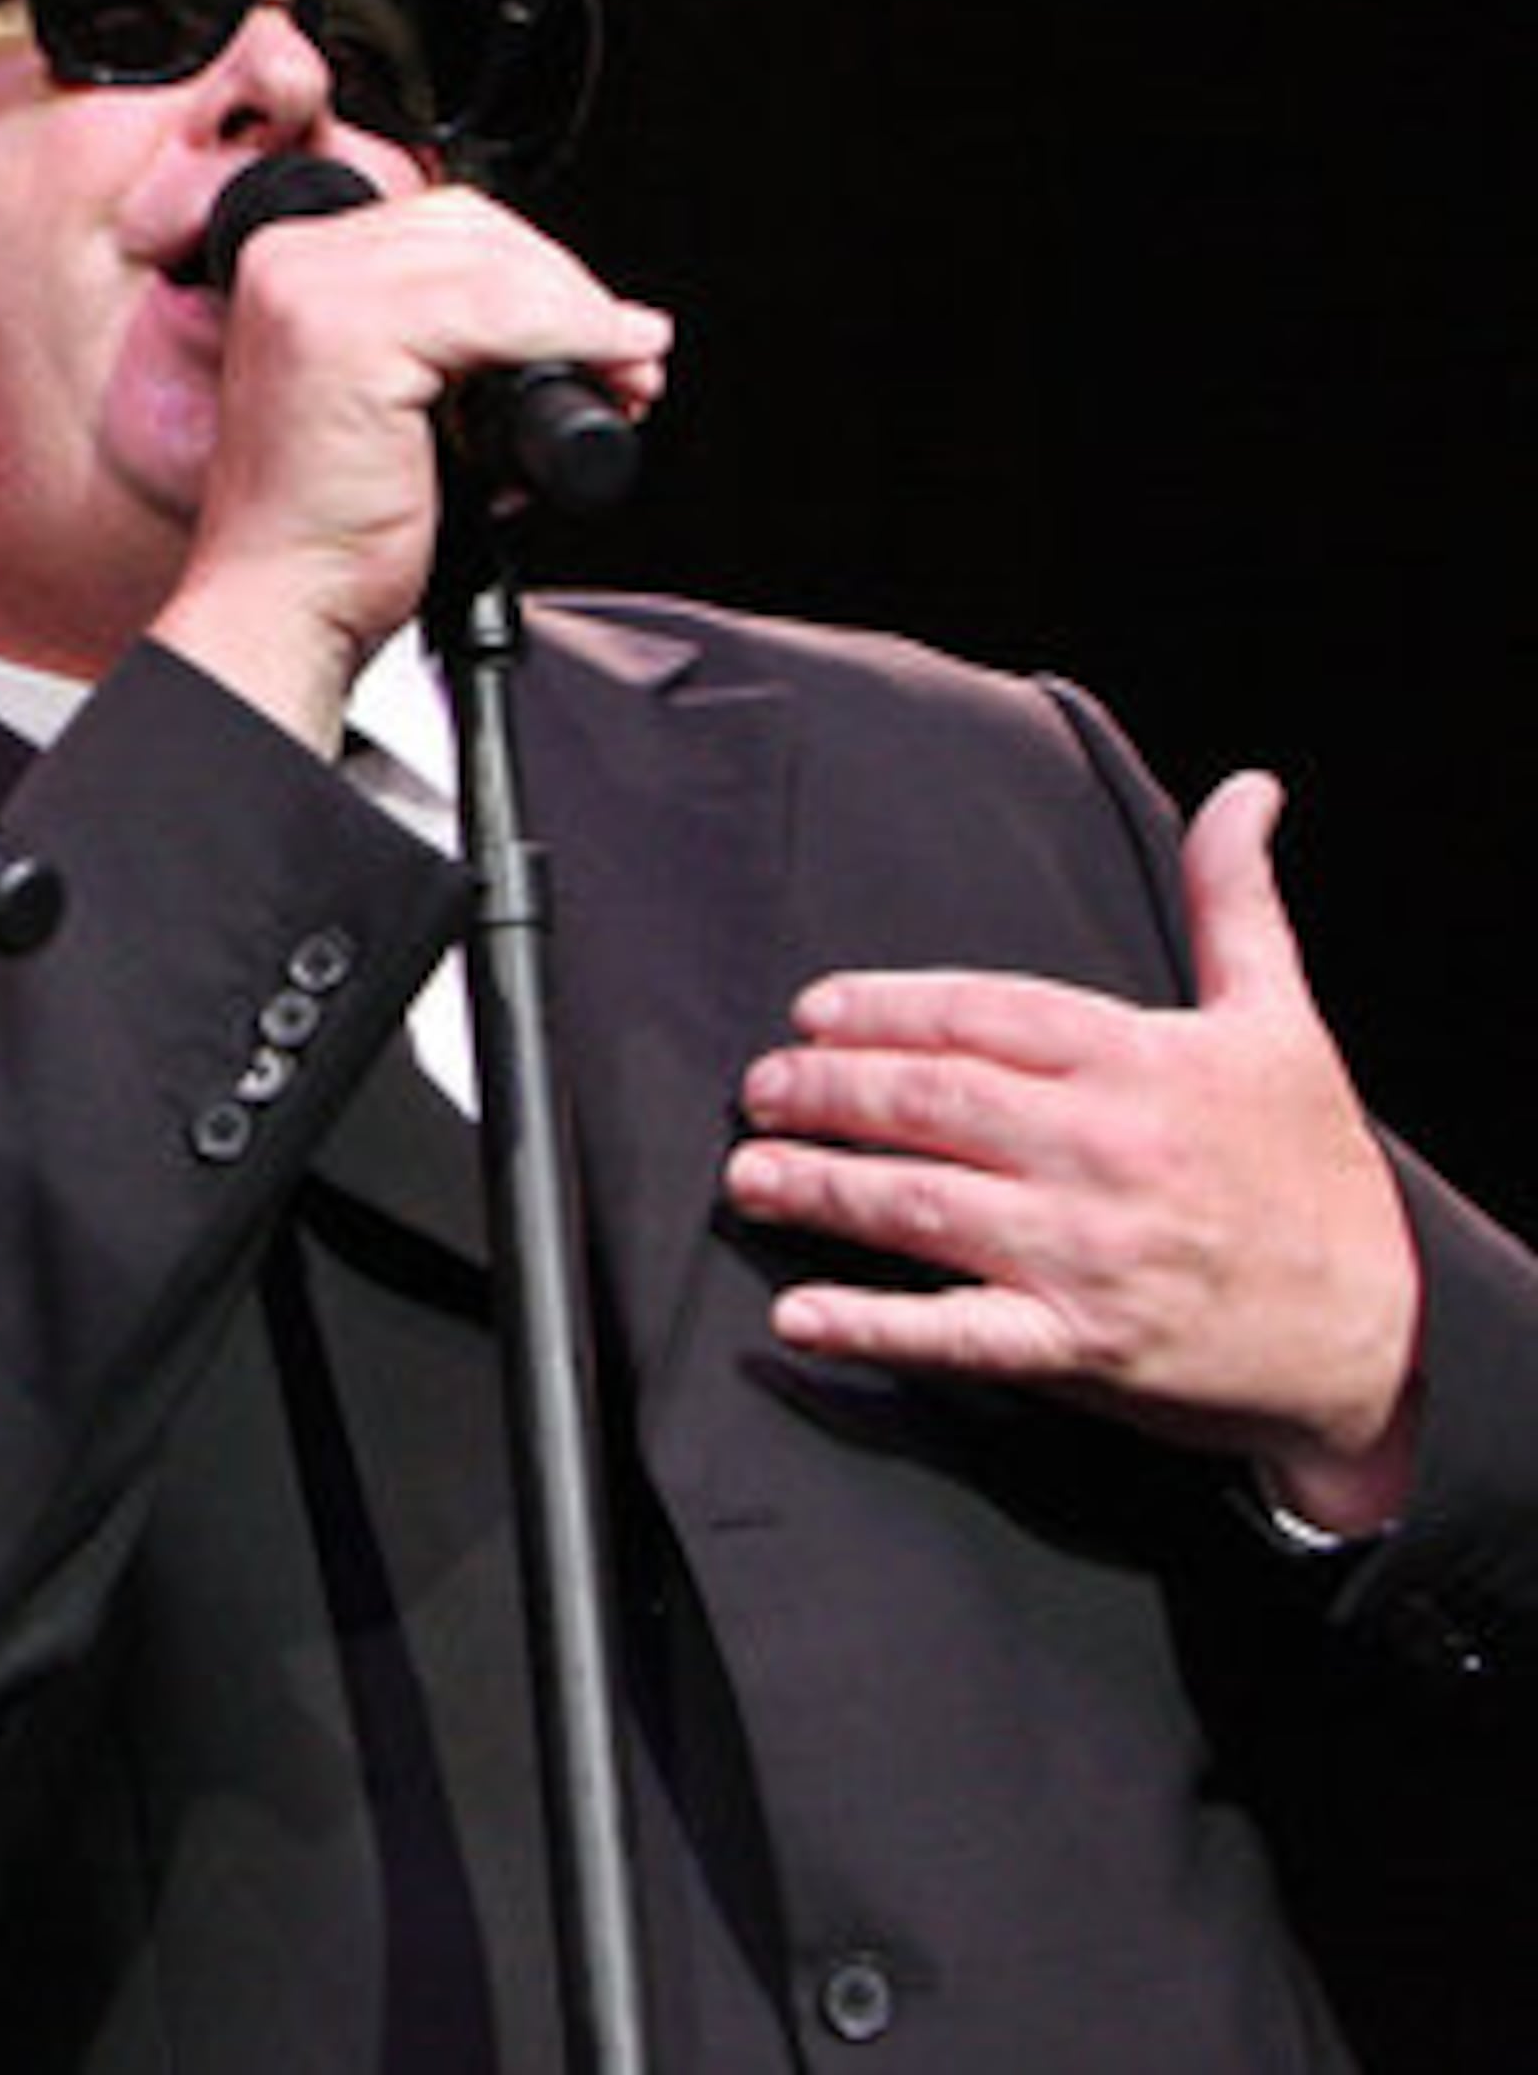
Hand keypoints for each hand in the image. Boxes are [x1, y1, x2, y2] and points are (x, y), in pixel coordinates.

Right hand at [151, 183, 670, 751]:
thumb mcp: (389, 402)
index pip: (442, 222)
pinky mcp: (347, 336)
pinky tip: (610, 366)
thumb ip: (443, 342)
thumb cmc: (327, 531)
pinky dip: (574, 333)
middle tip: (627, 355)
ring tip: (629, 372)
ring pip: (493, 264)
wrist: (282, 604)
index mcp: (289, 268)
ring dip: (584, 313)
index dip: (537, 267)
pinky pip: (497, 310)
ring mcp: (311, 293)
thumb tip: (555, 324)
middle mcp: (289, 264)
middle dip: (568, 287)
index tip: (599, 325)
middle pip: (471, 227)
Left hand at [725, 772, 1422, 1529]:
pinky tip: (799, 1316)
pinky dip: (873, 1326)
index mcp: (1142, 1064)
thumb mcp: (1281, 1024)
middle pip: (932, 1103)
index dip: (885, 1009)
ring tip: (750, 1176)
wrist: (1387, 1333)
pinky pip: (958, 1333)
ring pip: (923, 1207)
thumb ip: (1234, 903)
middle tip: (758, 1090)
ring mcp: (1090, 1252)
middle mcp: (1106, 1151)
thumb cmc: (1315, 1173)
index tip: (811, 1012)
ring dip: (823, 1188)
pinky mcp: (1083, 1346)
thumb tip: (1244, 791)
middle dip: (828, 1093)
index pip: (983, 1016)